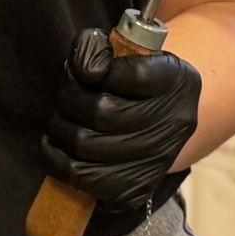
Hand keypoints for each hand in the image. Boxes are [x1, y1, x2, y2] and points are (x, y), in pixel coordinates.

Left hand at [40, 28, 200, 212]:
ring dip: (60, 128)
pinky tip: (58, 145)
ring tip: (61, 120)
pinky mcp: (136, 188)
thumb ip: (97, 47)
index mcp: (176, 80)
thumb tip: (86, 69)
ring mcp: (157, 160)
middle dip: (69, 99)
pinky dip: (58, 158)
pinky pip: (83, 176)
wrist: (157, 121)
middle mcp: (174, 123)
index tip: (86, 70)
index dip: (95, 67)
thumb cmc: (132, 79)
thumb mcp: (125, 51)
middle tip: (66, 96)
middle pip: (101, 111)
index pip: (133, 74)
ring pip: (85, 144)